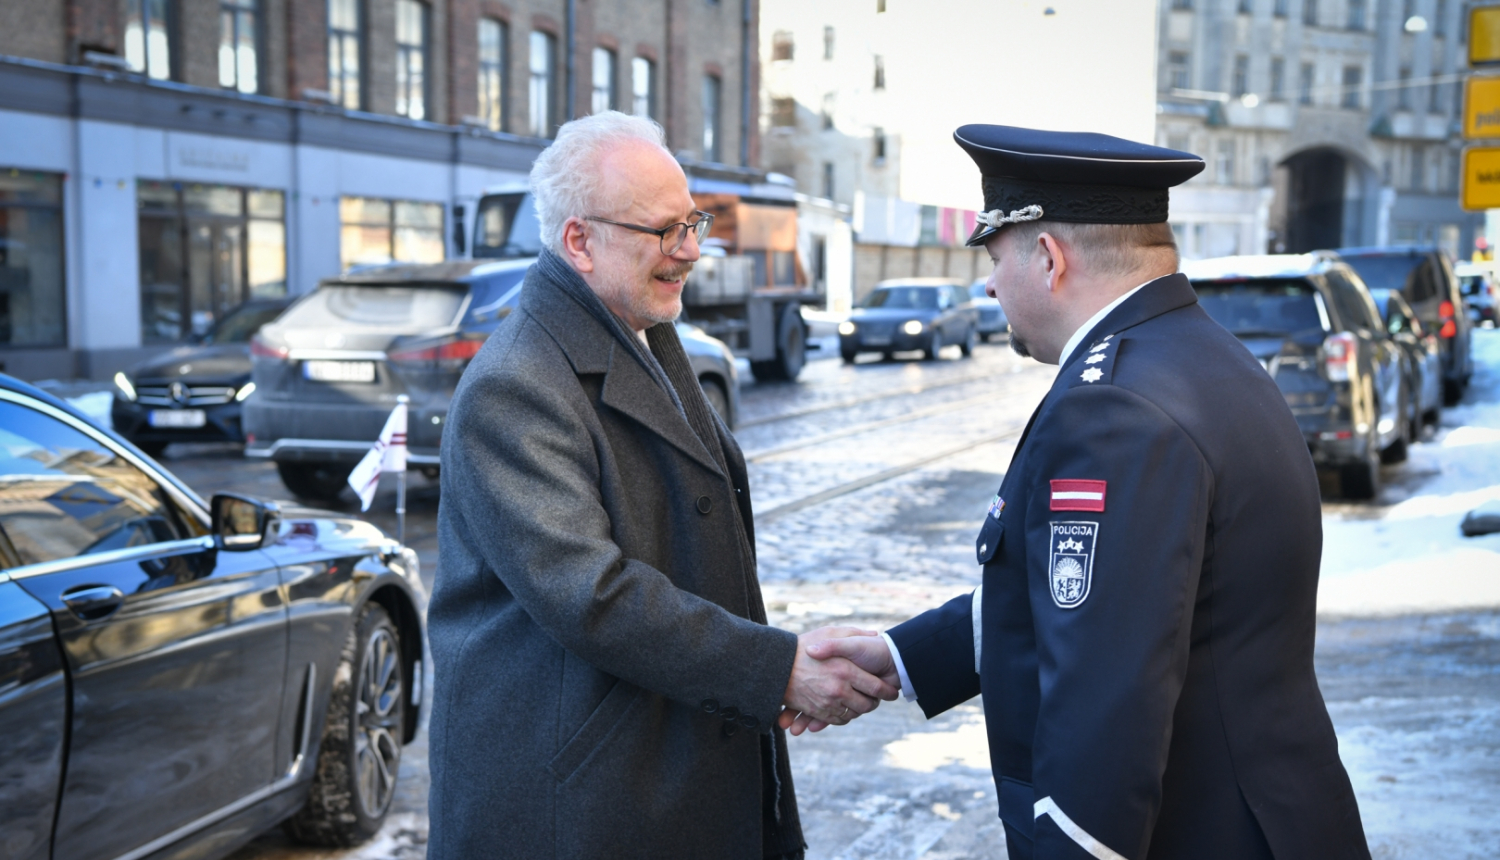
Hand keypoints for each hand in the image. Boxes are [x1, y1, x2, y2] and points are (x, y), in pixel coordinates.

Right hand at [780, 627, 899, 734]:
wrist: (775, 664)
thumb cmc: (804, 645)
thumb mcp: (830, 632)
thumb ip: (854, 633)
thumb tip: (876, 634)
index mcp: (845, 670)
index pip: (876, 687)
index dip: (887, 691)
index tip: (892, 692)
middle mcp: (838, 689)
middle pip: (867, 705)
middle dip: (874, 703)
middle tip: (876, 698)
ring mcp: (827, 703)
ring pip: (854, 714)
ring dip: (859, 710)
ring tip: (860, 702)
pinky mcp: (818, 712)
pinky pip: (838, 720)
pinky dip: (844, 716)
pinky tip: (844, 707)